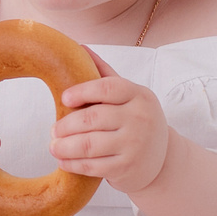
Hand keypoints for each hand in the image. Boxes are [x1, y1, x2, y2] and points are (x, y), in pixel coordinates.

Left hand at [51, 75, 170, 194]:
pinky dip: (72, 164)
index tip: (64, 98)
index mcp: (139, 95)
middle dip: (66, 125)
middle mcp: (140, 119)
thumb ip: (104, 73)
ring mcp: (134, 145)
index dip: (82, 91)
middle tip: (53, 130)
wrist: (163, 160)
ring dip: (64, 146)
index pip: (107, 88)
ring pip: (88, 144)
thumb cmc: (137, 121)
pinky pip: (91, 166)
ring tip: (53, 145)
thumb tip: (79, 47)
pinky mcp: (126, 168)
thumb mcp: (128, 96)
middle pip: (92, 118)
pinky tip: (63, 161)